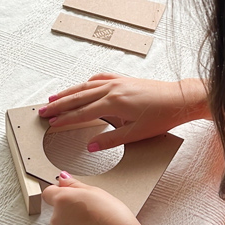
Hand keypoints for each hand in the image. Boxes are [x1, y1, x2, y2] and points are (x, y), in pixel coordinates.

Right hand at [39, 74, 207, 150]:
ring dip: (68, 92)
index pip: (82, 113)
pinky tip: (82, 86)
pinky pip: (100, 78)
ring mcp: (118, 82)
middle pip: (78, 97)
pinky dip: (87, 82)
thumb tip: (91, 146)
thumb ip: (111, 140)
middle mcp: (113, 89)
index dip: (64, 120)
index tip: (51, 124)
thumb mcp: (136, 134)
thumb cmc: (162, 117)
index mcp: (113, 103)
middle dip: (59, 105)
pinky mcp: (125, 79)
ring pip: (86, 86)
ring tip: (53, 98)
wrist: (181, 99)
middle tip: (43, 111)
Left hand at [43, 171, 144, 224]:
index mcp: (63, 201)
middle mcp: (58, 220)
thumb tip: (64, 180)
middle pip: (59, 212)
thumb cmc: (114, 219)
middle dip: (71, 212)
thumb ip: (75, 185)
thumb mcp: (97, 192)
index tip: (70, 195)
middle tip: (91, 213)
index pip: (49, 192)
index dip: (60, 193)